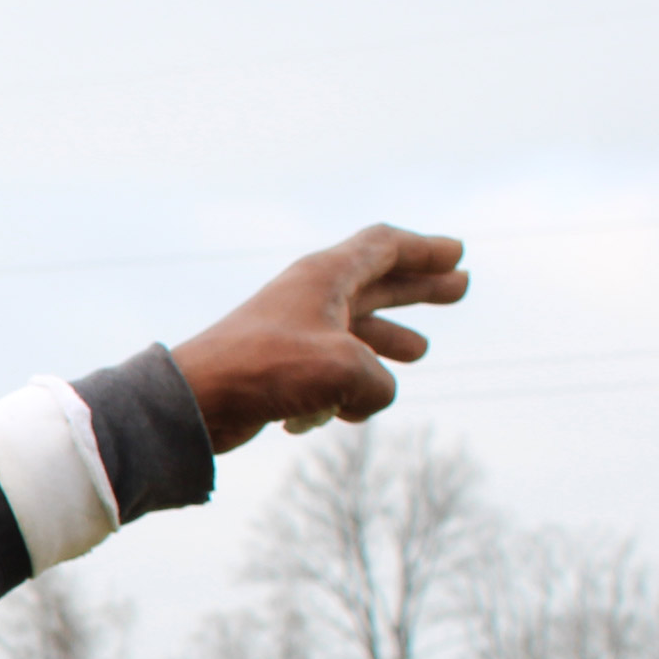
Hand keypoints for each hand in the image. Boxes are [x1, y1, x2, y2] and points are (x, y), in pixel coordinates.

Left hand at [168, 225, 467, 454]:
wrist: (198, 401)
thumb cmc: (267, 370)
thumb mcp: (347, 370)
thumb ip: (379, 383)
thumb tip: (372, 398)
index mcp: (326, 276)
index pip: (383, 247)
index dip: (424, 250)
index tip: (457, 254)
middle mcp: (310, 297)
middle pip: (376, 284)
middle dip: (418, 289)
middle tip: (460, 288)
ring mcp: (294, 333)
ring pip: (353, 332)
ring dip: (387, 341)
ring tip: (420, 352)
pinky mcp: (279, 370)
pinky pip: (328, 376)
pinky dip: (345, 391)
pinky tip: (352, 412)